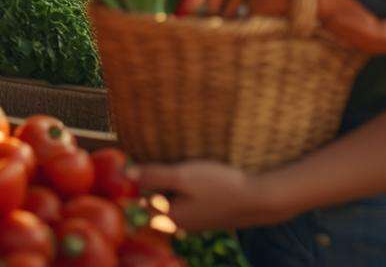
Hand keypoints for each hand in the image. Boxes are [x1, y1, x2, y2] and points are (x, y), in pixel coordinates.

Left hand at [138, 160, 288, 231]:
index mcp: (170, 216)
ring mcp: (195, 221)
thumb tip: (125, 173)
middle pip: (156, 200)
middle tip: (168, 163)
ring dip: (173, 184)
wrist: (260, 200)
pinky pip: (188, 201)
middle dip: (156, 182)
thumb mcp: (183, 176)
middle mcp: (180, 223)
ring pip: (173, 200)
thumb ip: (154, 175)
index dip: (141, 178)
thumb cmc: (220, 187)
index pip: (140, 199)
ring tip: (185, 167)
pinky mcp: (207, 215)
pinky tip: (199, 176)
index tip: (145, 161)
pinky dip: (187, 189)